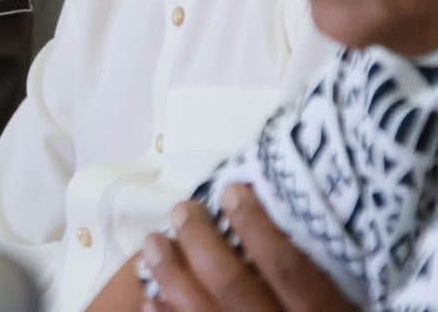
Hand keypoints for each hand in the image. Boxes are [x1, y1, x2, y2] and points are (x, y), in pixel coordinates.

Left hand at [138, 186, 353, 311]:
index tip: (231, 191)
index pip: (289, 271)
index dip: (257, 227)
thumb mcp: (342, 307)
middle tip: (181, 210)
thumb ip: (312, 280)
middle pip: (235, 288)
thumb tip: (262, 216)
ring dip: (171, 276)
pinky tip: (148, 298)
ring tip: (153, 243)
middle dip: (201, 243)